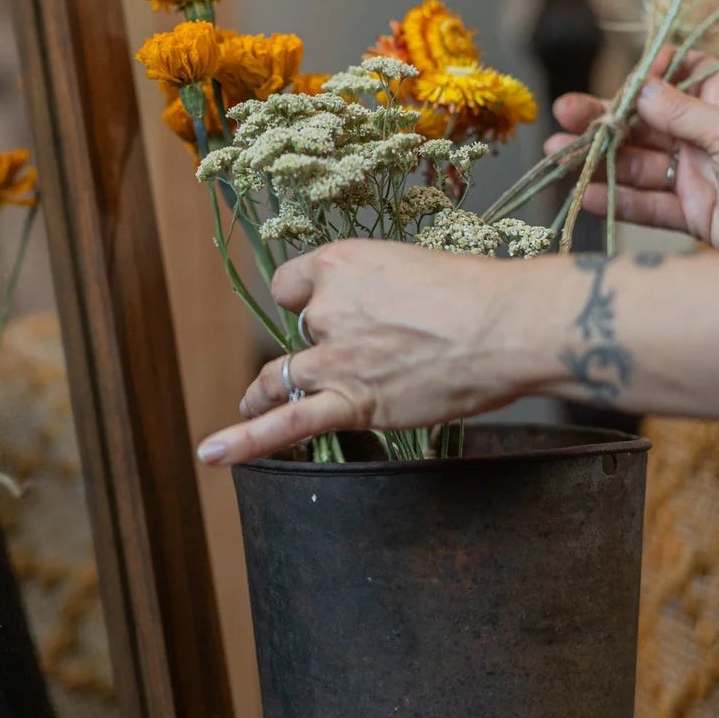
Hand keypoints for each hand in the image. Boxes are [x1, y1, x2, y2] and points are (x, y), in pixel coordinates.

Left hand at [196, 241, 531, 466]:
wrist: (507, 326)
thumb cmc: (478, 293)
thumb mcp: (414, 267)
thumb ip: (381, 290)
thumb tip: (382, 313)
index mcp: (340, 263)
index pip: (293, 284)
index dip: (308, 298)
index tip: (323, 306)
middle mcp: (327, 307)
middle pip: (299, 330)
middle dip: (318, 344)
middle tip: (352, 353)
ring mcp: (334, 357)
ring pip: (281, 376)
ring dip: (264, 392)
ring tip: (250, 403)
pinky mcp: (351, 402)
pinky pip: (286, 425)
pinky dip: (243, 441)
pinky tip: (211, 454)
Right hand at [548, 69, 718, 251]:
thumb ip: (680, 113)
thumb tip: (640, 87)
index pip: (679, 76)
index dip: (649, 75)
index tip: (622, 81)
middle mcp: (708, 136)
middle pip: (646, 122)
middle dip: (604, 119)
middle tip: (562, 114)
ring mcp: (698, 176)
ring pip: (639, 163)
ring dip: (599, 159)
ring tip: (557, 154)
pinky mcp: (694, 214)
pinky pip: (648, 204)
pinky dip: (617, 200)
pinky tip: (587, 193)